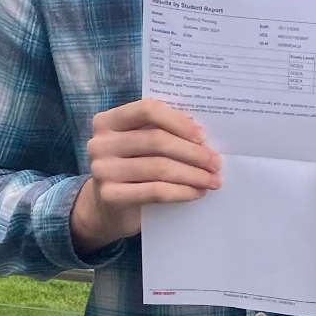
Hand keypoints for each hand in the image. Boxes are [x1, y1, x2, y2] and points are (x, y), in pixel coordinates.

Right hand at [71, 98, 221, 251]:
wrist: (108, 206)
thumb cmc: (134, 165)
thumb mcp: (142, 143)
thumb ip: (163, 131)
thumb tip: (203, 135)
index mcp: (108, 121)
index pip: (147, 109)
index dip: (179, 121)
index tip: (203, 136)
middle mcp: (100, 143)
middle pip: (156, 140)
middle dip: (193, 152)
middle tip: (216, 163)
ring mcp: (102, 170)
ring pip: (159, 167)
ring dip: (193, 174)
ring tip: (213, 180)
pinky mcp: (110, 196)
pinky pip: (155, 191)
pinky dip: (182, 191)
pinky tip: (197, 192)